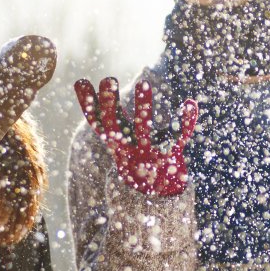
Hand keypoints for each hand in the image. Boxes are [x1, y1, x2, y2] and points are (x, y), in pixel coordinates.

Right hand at [73, 77, 197, 197]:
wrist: (153, 191)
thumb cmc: (130, 151)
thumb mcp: (113, 133)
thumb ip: (99, 110)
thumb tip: (78, 81)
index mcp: (114, 141)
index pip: (96, 122)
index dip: (87, 104)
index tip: (82, 81)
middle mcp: (128, 148)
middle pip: (114, 126)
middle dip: (109, 103)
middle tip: (109, 79)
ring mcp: (148, 152)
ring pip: (143, 130)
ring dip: (142, 107)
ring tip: (142, 82)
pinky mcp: (170, 156)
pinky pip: (178, 137)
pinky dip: (186, 121)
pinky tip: (191, 103)